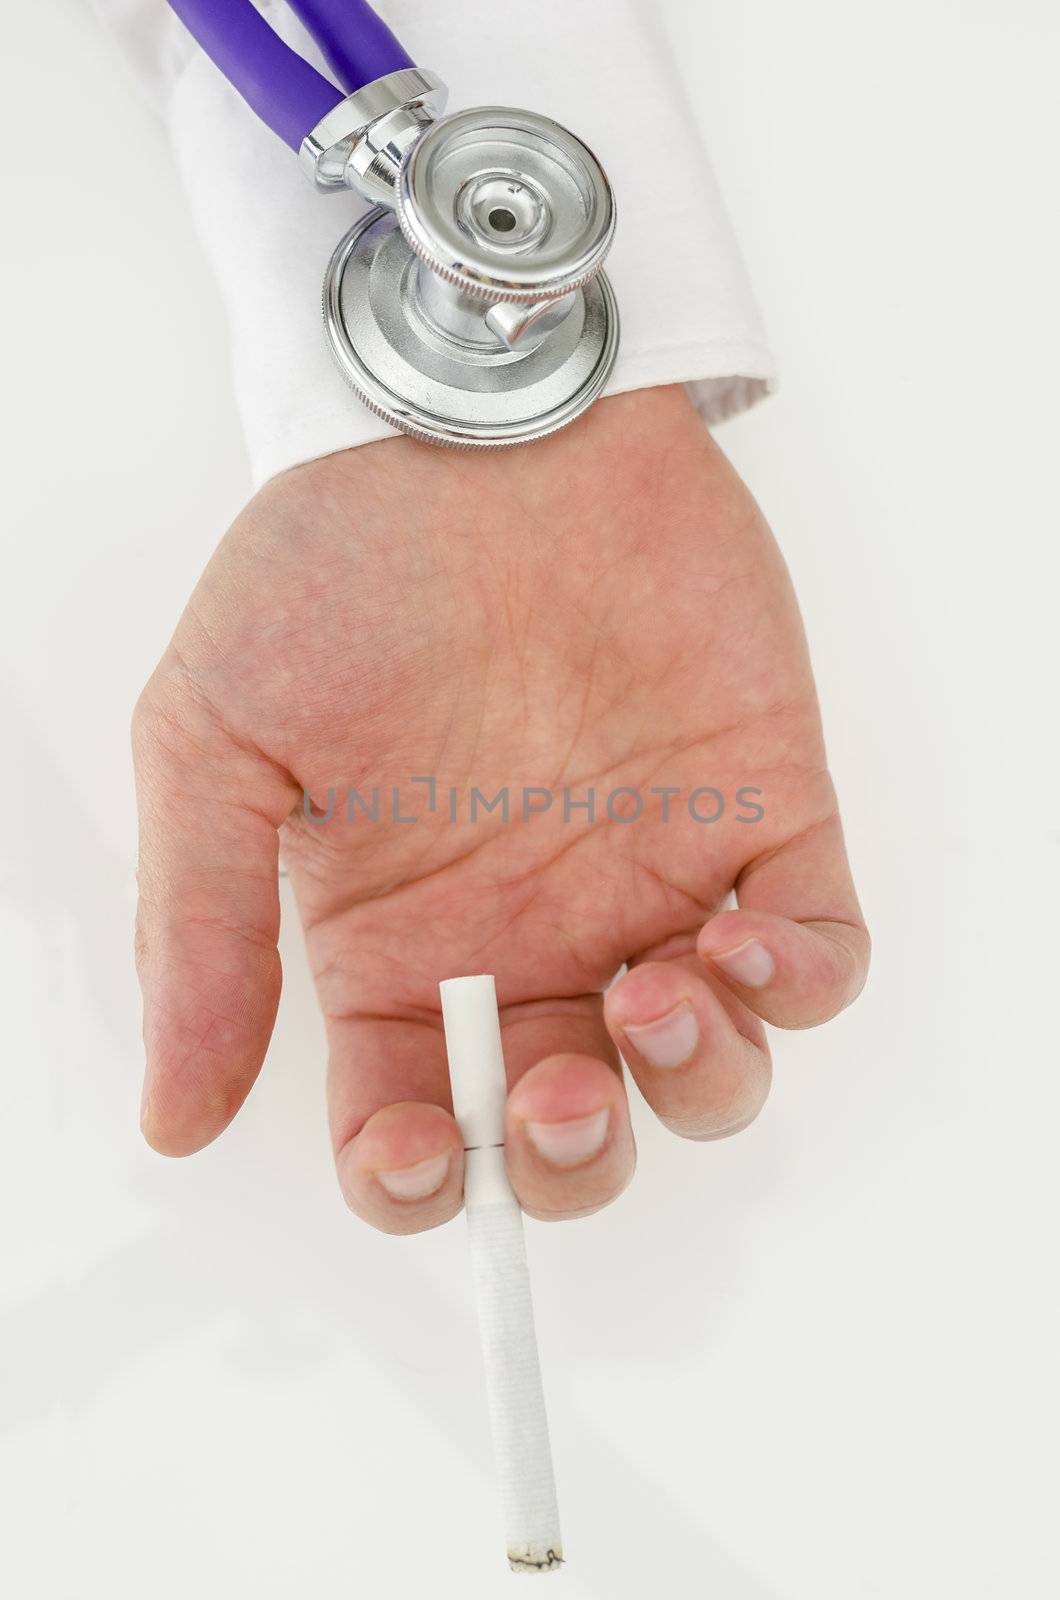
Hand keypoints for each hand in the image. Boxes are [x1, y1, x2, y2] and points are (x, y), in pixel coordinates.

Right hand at [133, 386, 868, 1230]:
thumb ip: (202, 931)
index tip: (420, 1150)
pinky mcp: (757, 811)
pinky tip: (740, 945)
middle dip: (574, 1160)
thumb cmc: (339, 560)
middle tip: (556, 1091)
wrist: (482, 418)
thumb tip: (177, 1114)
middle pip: (574, 1128)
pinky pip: (817, 954)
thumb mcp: (215, 739)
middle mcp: (527, 931)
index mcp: (399, 940)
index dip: (421, 1181)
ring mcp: (649, 878)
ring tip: (653, 996)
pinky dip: (798, 987)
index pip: (416, 1123)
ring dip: (695, 1084)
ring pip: (710, 1066)